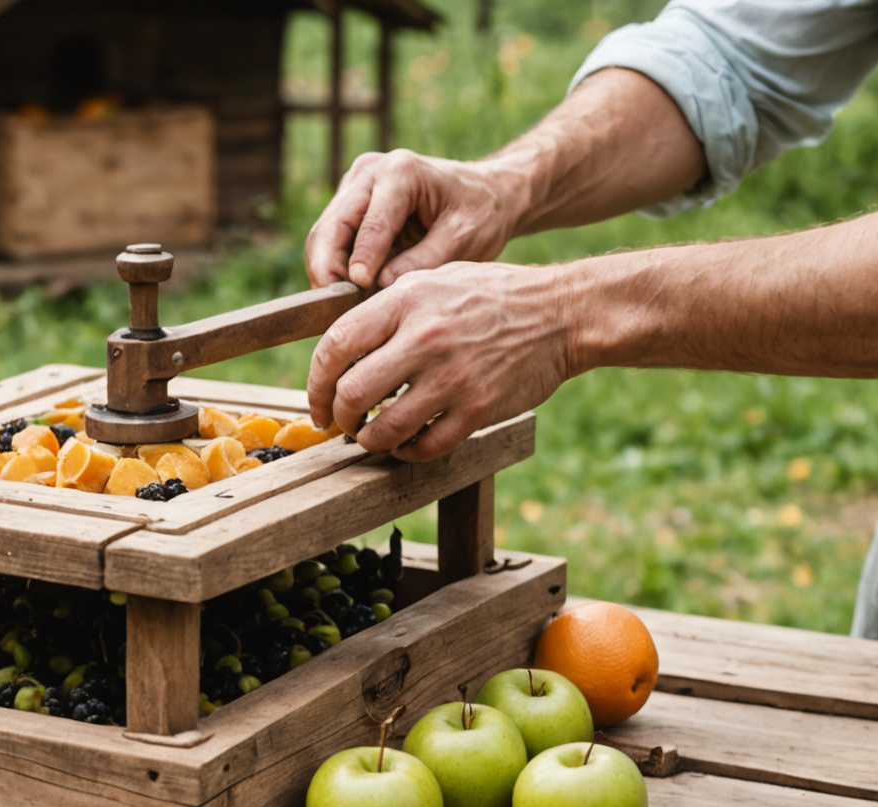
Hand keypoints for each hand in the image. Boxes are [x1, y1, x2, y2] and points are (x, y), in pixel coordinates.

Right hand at [305, 150, 523, 289]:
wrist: (486, 194)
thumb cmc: (481, 214)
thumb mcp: (464, 238)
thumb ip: (425, 260)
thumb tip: (381, 286)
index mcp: (401, 172)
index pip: (370, 223)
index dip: (360, 261)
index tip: (356, 295)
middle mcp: (370, 172)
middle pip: (331, 226)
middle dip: (327, 270)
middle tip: (333, 311)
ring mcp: (355, 187)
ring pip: (323, 234)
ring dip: (326, 272)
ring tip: (338, 309)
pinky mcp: (350, 203)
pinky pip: (331, 239)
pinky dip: (333, 268)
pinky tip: (346, 297)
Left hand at [307, 262, 574, 461]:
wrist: (562, 313)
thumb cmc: (494, 295)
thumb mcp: (436, 281)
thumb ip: (389, 309)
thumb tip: (344, 348)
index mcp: (406, 301)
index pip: (336, 346)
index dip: (315, 382)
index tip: (317, 402)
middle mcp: (425, 339)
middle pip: (352, 393)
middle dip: (339, 418)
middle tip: (342, 424)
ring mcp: (452, 377)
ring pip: (385, 429)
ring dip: (369, 441)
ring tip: (371, 437)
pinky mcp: (478, 409)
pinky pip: (426, 447)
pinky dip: (407, 453)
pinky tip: (406, 445)